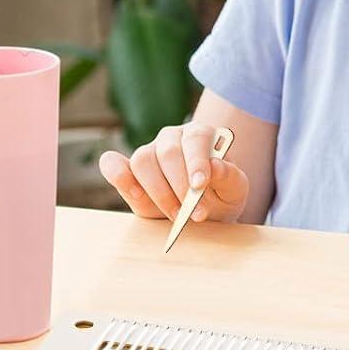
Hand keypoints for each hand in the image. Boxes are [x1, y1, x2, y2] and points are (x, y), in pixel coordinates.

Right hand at [98, 124, 248, 223]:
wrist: (204, 214)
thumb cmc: (222, 196)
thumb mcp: (235, 190)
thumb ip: (230, 177)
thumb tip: (216, 165)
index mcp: (201, 134)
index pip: (196, 138)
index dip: (196, 161)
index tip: (200, 185)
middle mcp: (172, 138)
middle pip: (168, 152)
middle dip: (180, 186)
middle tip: (194, 214)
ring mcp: (149, 152)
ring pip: (143, 160)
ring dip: (158, 192)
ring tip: (177, 215)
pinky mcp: (129, 171)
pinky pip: (113, 165)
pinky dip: (117, 175)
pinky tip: (132, 192)